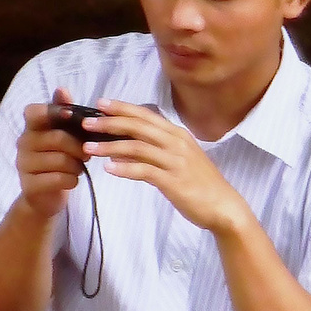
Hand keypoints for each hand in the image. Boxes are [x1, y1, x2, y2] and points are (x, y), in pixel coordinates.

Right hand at [16, 87, 85, 220]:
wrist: (45, 195)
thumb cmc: (58, 159)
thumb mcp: (62, 134)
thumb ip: (62, 112)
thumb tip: (62, 89)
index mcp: (31, 127)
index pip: (33, 112)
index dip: (53, 112)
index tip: (71, 116)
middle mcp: (23, 143)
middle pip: (58, 138)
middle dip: (79, 147)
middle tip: (87, 153)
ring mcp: (23, 165)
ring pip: (61, 160)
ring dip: (77, 165)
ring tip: (79, 167)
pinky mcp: (30, 185)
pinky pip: (59, 179)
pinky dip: (72, 180)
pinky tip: (72, 180)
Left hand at [79, 100, 245, 232]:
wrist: (223, 206)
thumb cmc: (200, 183)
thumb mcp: (180, 159)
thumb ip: (156, 150)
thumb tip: (127, 147)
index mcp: (177, 134)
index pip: (145, 114)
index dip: (121, 108)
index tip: (99, 103)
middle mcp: (176, 143)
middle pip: (137, 126)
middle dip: (109, 123)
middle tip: (86, 123)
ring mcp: (175, 161)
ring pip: (136, 147)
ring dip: (110, 146)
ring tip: (89, 148)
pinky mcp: (173, 181)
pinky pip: (143, 171)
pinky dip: (124, 169)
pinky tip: (109, 169)